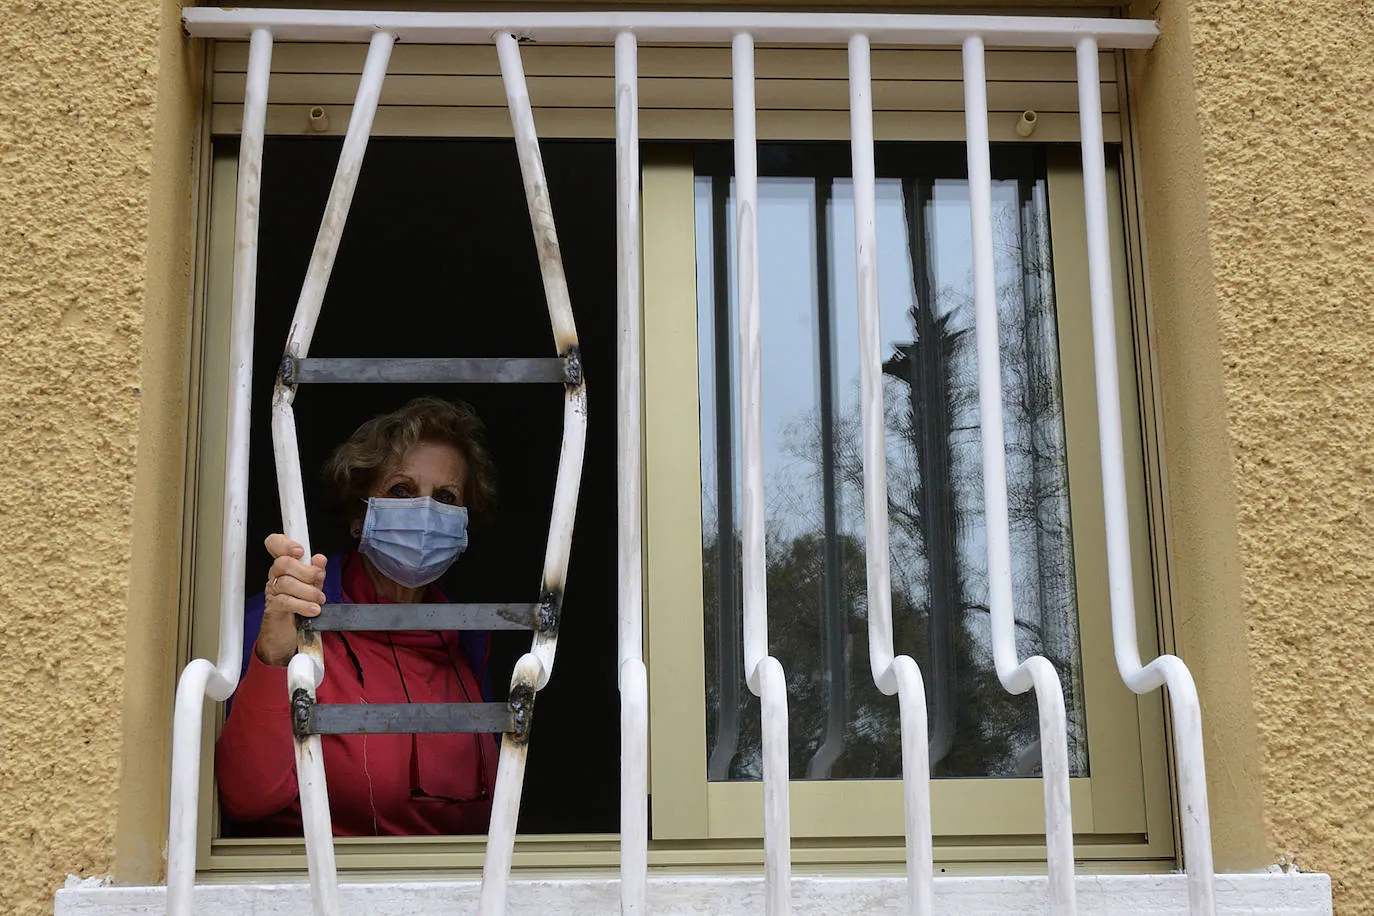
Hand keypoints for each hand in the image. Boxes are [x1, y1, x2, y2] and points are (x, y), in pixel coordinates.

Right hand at [255, 534, 327, 666]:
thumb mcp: (312, 586)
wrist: (287, 634)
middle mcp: (275, 576)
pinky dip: (303, 605)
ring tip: (319, 600)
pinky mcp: (273, 609)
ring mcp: (272, 592)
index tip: (300, 551)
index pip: (274, 544)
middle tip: (319, 579)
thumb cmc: (299, 607)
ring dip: (308, 591)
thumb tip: (319, 558)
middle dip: (306, 571)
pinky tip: (313, 610)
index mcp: (285, 566)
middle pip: (282, 563)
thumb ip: (316, 572)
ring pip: (286, 583)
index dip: (284, 543)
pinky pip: (286, 602)